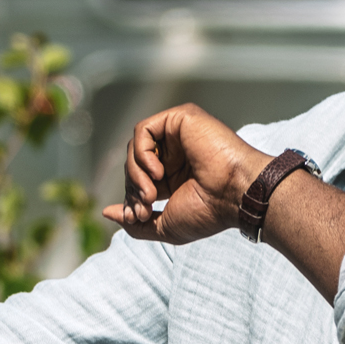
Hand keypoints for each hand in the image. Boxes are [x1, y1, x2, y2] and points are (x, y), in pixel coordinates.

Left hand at [100, 104, 267, 244]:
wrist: (236, 195)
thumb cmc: (209, 212)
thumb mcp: (165, 225)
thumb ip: (135, 222)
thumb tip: (107, 212)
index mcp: (173, 174)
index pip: (137, 180)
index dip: (131, 198)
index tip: (139, 217)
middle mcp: (175, 152)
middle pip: (133, 163)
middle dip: (132, 188)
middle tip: (145, 208)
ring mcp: (177, 134)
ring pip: (135, 147)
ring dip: (135, 174)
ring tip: (152, 194)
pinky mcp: (181, 118)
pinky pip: (143, 130)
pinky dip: (142, 154)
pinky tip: (158, 172)